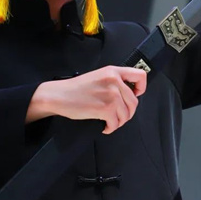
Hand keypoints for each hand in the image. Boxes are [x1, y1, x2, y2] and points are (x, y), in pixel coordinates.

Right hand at [27, 66, 146, 133]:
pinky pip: (116, 123)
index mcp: (113, 71)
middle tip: (118, 116)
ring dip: (118, 122)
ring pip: (126, 114)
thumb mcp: (98, 77)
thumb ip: (114, 82)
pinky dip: (111, 128)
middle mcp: (114, 81)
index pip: (140, 76)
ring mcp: (111, 94)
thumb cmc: (74, 89)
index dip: (141, 88)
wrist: (59, 95)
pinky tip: (104, 126)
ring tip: (109, 122)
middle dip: (127, 113)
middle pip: (134, 102)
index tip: (136, 95)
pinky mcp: (105, 108)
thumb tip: (128, 95)